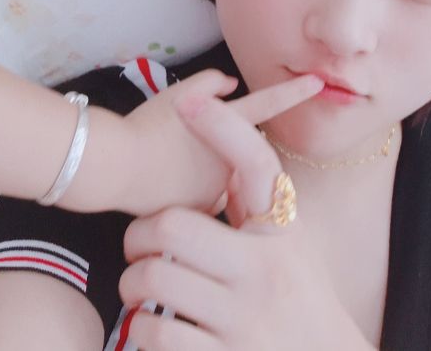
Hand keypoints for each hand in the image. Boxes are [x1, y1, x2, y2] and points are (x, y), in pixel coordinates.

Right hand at [120, 69, 321, 216]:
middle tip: (176, 144)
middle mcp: (231, 155)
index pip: (265, 103)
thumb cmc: (143, 126)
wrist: (116, 165)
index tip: (319, 81)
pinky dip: (187, 193)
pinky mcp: (204, 211)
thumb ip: (208, 85)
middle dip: (214, 147)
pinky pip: (203, 201)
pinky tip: (162, 188)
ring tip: (162, 165)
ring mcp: (220, 184)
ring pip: (217, 176)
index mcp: (226, 124)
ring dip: (199, 171)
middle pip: (234, 148)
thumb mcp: (175, 94)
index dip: (292, 92)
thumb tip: (231, 86)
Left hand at [120, 95, 373, 349]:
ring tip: (139, 288)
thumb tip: (222, 137)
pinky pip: (155, 333)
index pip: (255, 166)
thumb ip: (258, 204)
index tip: (188, 102)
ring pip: (154, 281)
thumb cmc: (297, 296)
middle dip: (139, 236)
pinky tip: (151, 326)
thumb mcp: (289, 245)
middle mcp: (264, 275)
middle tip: (137, 247)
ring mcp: (243, 323)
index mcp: (280, 237)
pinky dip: (141, 329)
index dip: (221, 129)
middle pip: (174, 227)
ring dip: (133, 285)